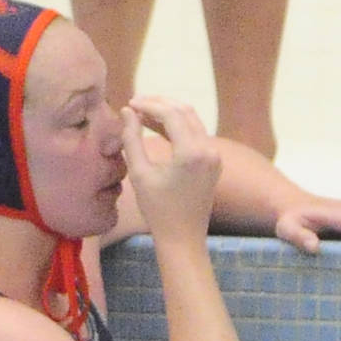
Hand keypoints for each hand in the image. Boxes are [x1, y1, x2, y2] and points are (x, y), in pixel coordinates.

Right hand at [122, 96, 221, 244]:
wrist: (183, 238)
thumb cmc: (157, 210)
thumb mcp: (139, 174)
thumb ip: (132, 139)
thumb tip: (126, 111)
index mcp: (192, 152)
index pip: (171, 114)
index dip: (149, 104)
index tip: (129, 103)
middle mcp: (208, 149)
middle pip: (184, 111)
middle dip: (159, 103)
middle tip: (135, 102)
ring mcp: (214, 155)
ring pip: (192, 120)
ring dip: (168, 113)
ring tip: (142, 112)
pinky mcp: (213, 161)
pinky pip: (195, 133)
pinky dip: (177, 126)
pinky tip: (156, 126)